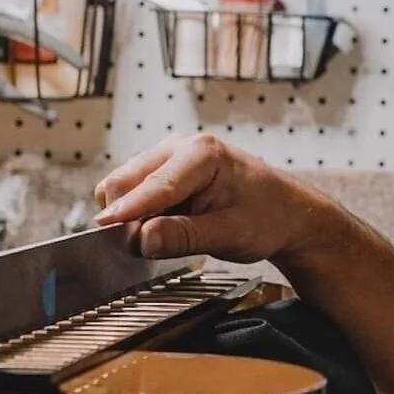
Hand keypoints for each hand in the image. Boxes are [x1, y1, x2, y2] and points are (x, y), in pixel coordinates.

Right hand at [94, 133, 318, 261]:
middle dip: (126, 214)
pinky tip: (163, 227)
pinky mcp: (165, 172)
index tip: (104, 228)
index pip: (154, 184)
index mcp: (202, 153)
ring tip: (164, 236)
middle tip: (142, 247)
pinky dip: (139, 213)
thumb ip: (184, 236)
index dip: (128, 209)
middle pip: (126, 180)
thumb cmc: (269, 218)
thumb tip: (142, 239)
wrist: (289, 215)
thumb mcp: (230, 234)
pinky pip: (135, 192)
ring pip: (125, 185)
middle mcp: (181, 146)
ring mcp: (170, 157)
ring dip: (131, 214)